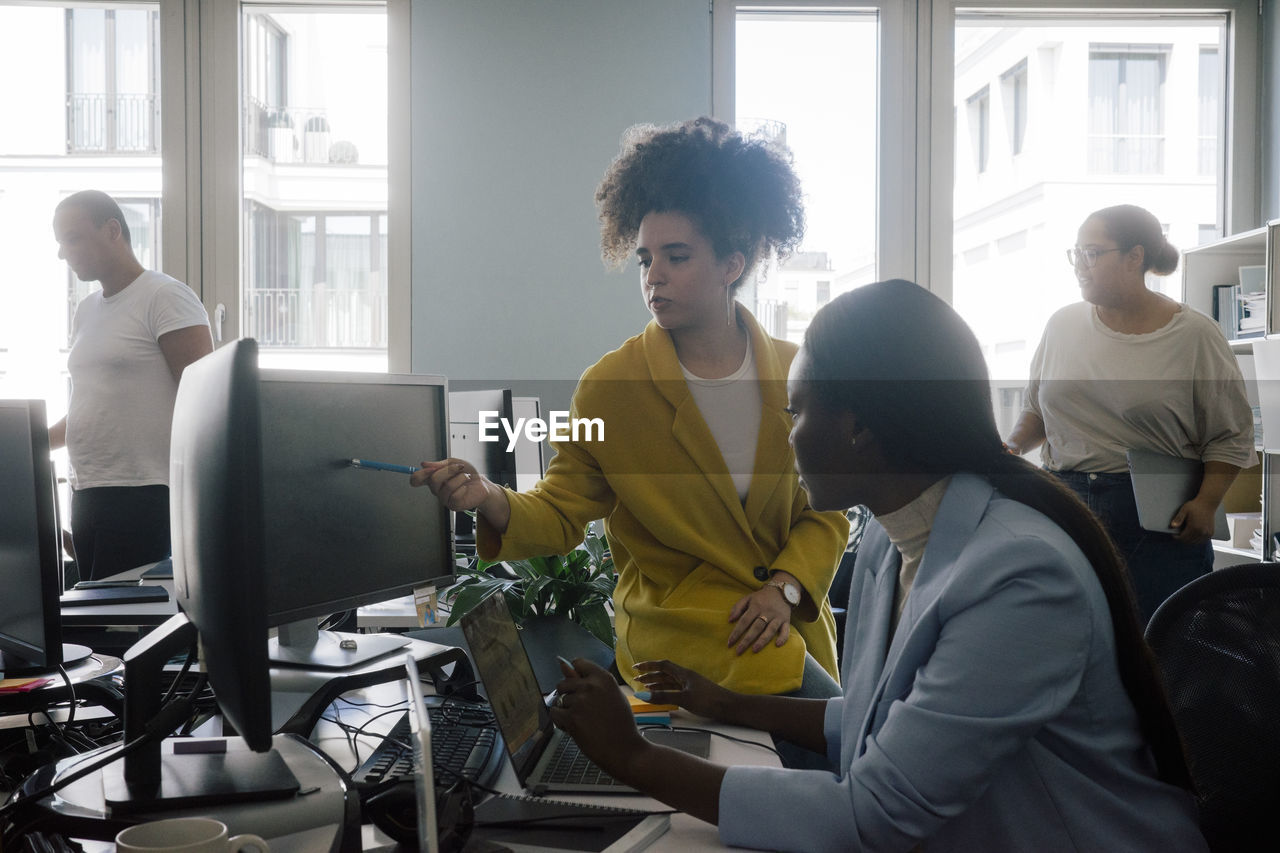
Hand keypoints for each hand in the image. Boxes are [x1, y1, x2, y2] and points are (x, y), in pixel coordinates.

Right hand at [410, 459, 491, 509]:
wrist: (482, 484)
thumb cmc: (468, 474)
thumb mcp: (454, 463)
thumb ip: (440, 464)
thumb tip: (424, 464)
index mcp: (433, 479)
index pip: (416, 480)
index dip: (420, 474)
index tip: (430, 468)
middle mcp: (436, 490)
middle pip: (433, 479)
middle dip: (449, 470)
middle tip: (459, 467)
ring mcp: (444, 499)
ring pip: (446, 486)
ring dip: (460, 477)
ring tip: (466, 477)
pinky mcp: (453, 505)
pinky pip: (455, 495)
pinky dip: (463, 487)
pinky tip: (466, 488)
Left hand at [549, 658, 648, 779]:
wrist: (625, 750)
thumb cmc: (621, 725)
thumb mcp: (612, 696)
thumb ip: (589, 681)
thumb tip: (562, 662)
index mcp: (604, 677)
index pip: (578, 663)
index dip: (575, 676)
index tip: (579, 686)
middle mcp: (591, 686)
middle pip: (563, 683)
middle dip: (568, 696)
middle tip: (583, 711)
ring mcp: (580, 701)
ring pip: (559, 700)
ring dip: (566, 711)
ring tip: (583, 722)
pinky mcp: (572, 717)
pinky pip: (554, 713)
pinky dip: (560, 721)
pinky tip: (574, 728)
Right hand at [632, 659, 733, 720]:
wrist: (728, 707)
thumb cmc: (708, 700)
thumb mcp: (683, 699)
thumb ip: (663, 697)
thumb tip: (643, 696)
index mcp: (683, 674)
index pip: (662, 665)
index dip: (648, 666)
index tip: (636, 668)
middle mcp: (686, 677)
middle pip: (664, 673)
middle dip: (650, 675)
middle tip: (636, 679)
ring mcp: (690, 685)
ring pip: (669, 681)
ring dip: (657, 683)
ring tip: (645, 687)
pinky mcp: (693, 693)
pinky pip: (674, 689)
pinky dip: (665, 690)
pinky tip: (661, 695)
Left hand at [726, 585, 791, 654]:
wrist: (781, 591)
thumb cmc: (761, 598)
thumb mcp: (748, 598)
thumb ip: (737, 608)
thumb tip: (729, 620)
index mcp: (756, 606)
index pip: (744, 621)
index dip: (736, 632)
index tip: (729, 643)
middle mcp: (767, 612)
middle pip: (756, 628)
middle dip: (747, 640)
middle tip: (738, 651)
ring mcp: (777, 617)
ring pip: (770, 630)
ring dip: (762, 640)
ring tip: (754, 650)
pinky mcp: (786, 620)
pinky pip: (786, 630)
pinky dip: (783, 637)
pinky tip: (777, 645)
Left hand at [1170, 496, 1217, 543]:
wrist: (1208, 503)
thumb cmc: (1195, 506)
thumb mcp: (1184, 510)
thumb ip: (1178, 519)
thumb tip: (1172, 526)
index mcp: (1194, 527)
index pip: (1183, 538)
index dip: (1177, 537)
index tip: (1174, 535)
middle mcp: (1201, 532)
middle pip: (1189, 541)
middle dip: (1182, 539)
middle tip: (1178, 536)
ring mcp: (1207, 533)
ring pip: (1195, 542)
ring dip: (1189, 540)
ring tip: (1185, 535)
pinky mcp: (1210, 533)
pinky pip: (1202, 541)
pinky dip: (1196, 540)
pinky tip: (1192, 536)